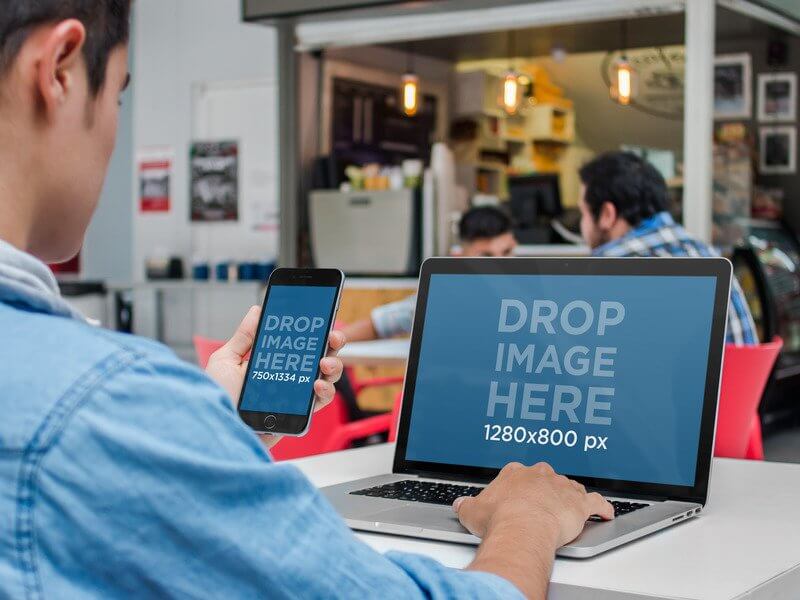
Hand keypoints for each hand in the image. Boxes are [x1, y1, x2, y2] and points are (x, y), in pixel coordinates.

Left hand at [205, 305, 345, 447]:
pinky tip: (317, 385)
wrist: (216, 432)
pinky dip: (325, 391)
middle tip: (332, 337)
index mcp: (272, 362)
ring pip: (327, 377)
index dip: (313, 330)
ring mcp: (295, 395)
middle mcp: (288, 377)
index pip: (298, 342)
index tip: (320, 317)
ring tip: (324, 364)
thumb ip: (244, 337)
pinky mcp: (299, 414)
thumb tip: (257, 310)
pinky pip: (321, 401)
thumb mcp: (226, 361)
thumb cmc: (216, 399)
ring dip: (333, 366)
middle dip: (331, 343)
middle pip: (319, 355)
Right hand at [456, 462, 613, 597]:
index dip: (520, 486)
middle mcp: (540, 474)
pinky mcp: (580, 503)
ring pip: (571, 488)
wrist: (522, 528)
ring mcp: (561, 487)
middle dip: (546, 489)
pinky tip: (606, 512)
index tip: (519, 495)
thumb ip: (466, 506)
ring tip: (570, 509)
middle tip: (542, 504)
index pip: (520, 474)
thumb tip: (459, 505)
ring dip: (571, 497)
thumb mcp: (472, 511)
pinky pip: (596, 502)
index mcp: (515, 472)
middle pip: (546, 478)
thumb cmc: (499, 519)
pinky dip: (602, 508)